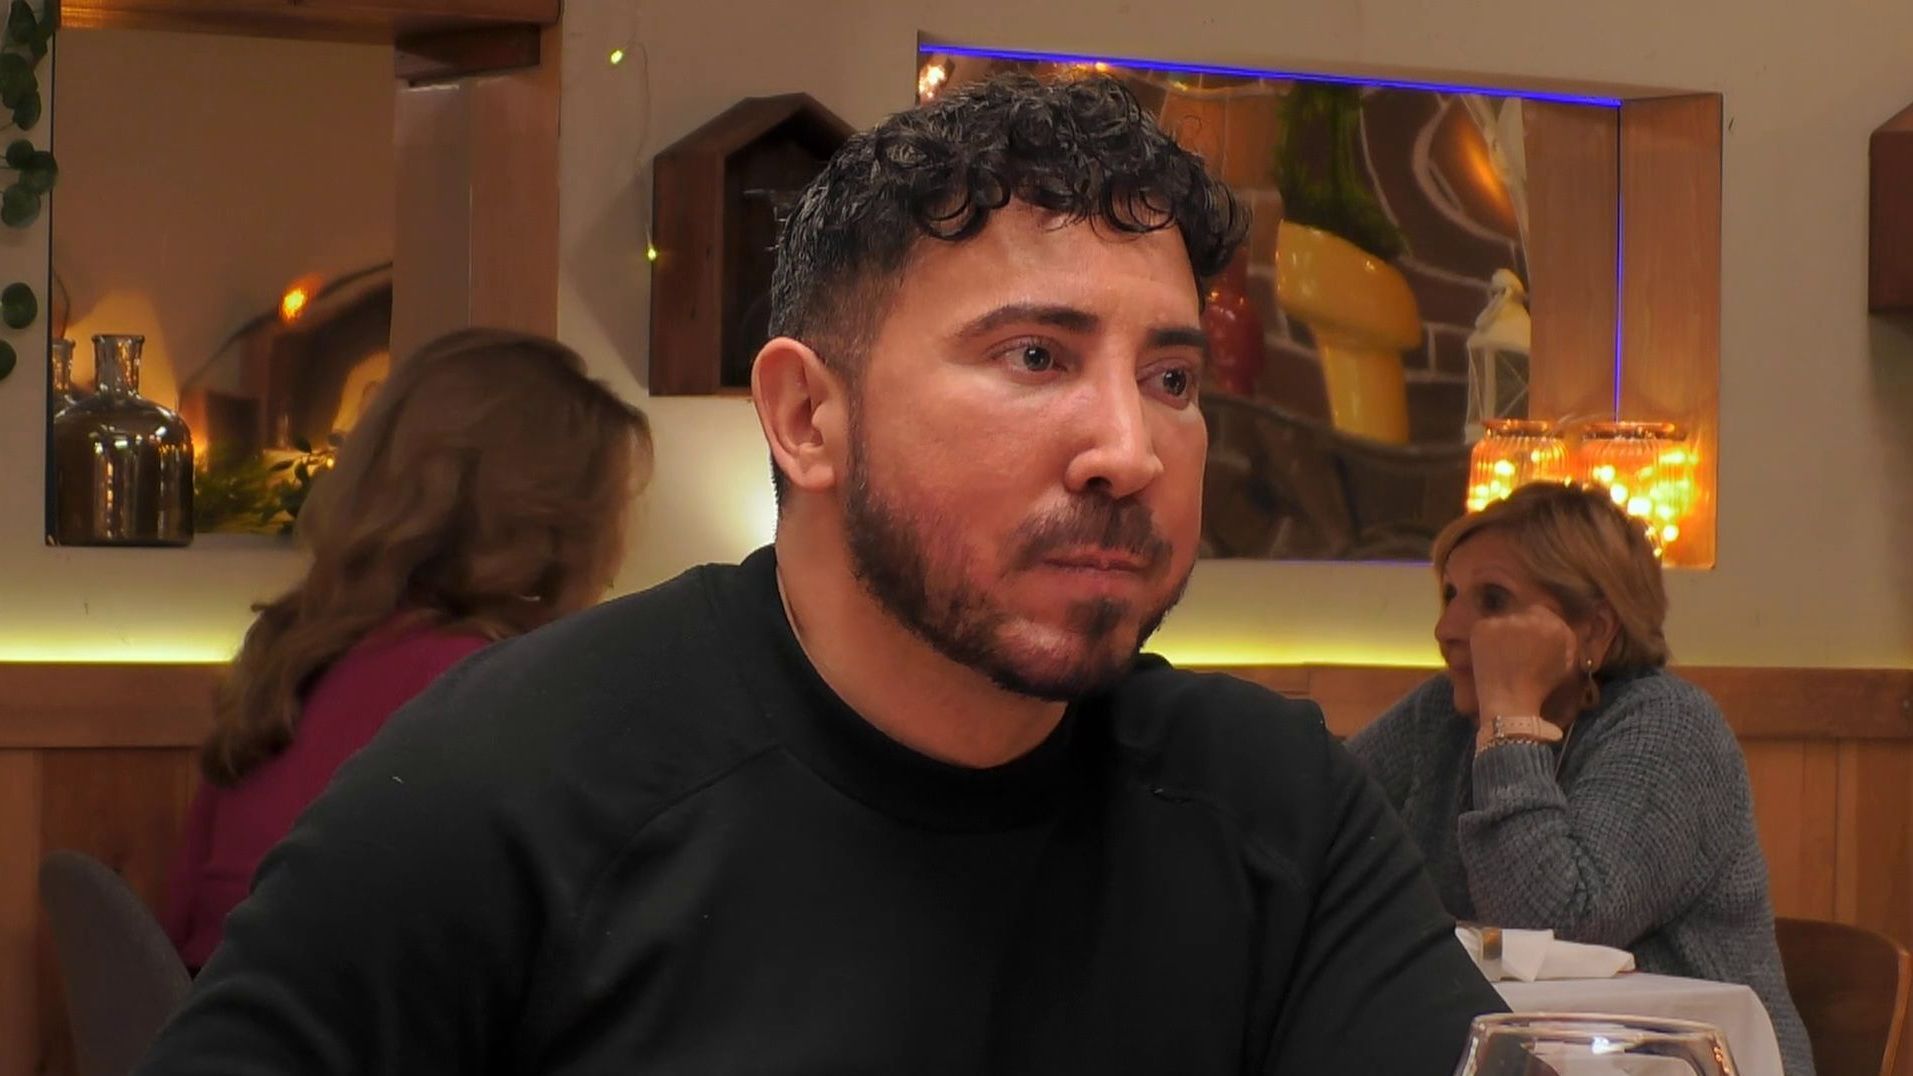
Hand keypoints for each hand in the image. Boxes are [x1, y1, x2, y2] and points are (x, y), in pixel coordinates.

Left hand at [1470, 605, 1578, 730]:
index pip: (1542, 612)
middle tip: (1514, 647)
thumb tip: (1557, 626)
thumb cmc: (1540, 687)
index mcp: (1554, 626)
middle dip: (1520, 627)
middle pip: (1523, 614)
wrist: (1511, 700)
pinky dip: (1486, 637)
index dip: (1534, 627)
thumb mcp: (1565, 663)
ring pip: (1504, 619)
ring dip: (1503, 632)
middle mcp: (1530, 617)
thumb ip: (1565, 640)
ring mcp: (1504, 620)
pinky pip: (1486, 626)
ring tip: (1501, 652)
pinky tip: (1489, 653)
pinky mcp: (1483, 627)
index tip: (1528, 640)